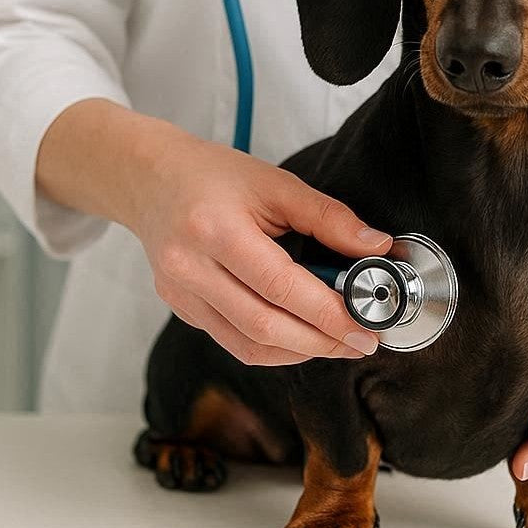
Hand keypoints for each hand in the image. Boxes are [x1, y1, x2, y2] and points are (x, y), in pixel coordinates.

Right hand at [125, 132, 391, 365]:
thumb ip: (330, 217)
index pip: (282, 288)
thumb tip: (377, 247)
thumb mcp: (276, 183)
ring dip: (300, 351)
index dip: (329, 314)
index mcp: (215, 230)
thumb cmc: (213, 175)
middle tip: (362, 342)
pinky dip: (273, 346)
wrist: (150, 178)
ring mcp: (181, 294)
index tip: (367, 325)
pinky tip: (301, 336)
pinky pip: (233, 342)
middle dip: (322, 342)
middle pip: (265, 326)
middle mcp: (191, 268)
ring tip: (338, 342)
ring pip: (248, 345)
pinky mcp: (180, 308)